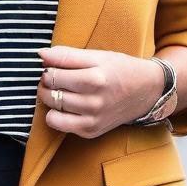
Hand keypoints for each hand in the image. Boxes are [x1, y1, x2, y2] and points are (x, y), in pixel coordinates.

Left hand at [36, 44, 174, 138]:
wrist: (146, 92)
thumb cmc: (120, 69)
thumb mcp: (97, 55)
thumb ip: (66, 55)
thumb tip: (40, 54)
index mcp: (96, 78)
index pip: (53, 74)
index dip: (48, 68)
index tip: (53, 66)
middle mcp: (94, 102)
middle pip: (50, 91)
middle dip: (46, 82)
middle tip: (55, 77)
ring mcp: (93, 119)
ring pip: (51, 109)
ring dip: (49, 97)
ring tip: (60, 90)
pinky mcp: (90, 131)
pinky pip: (58, 124)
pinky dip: (56, 114)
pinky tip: (66, 105)